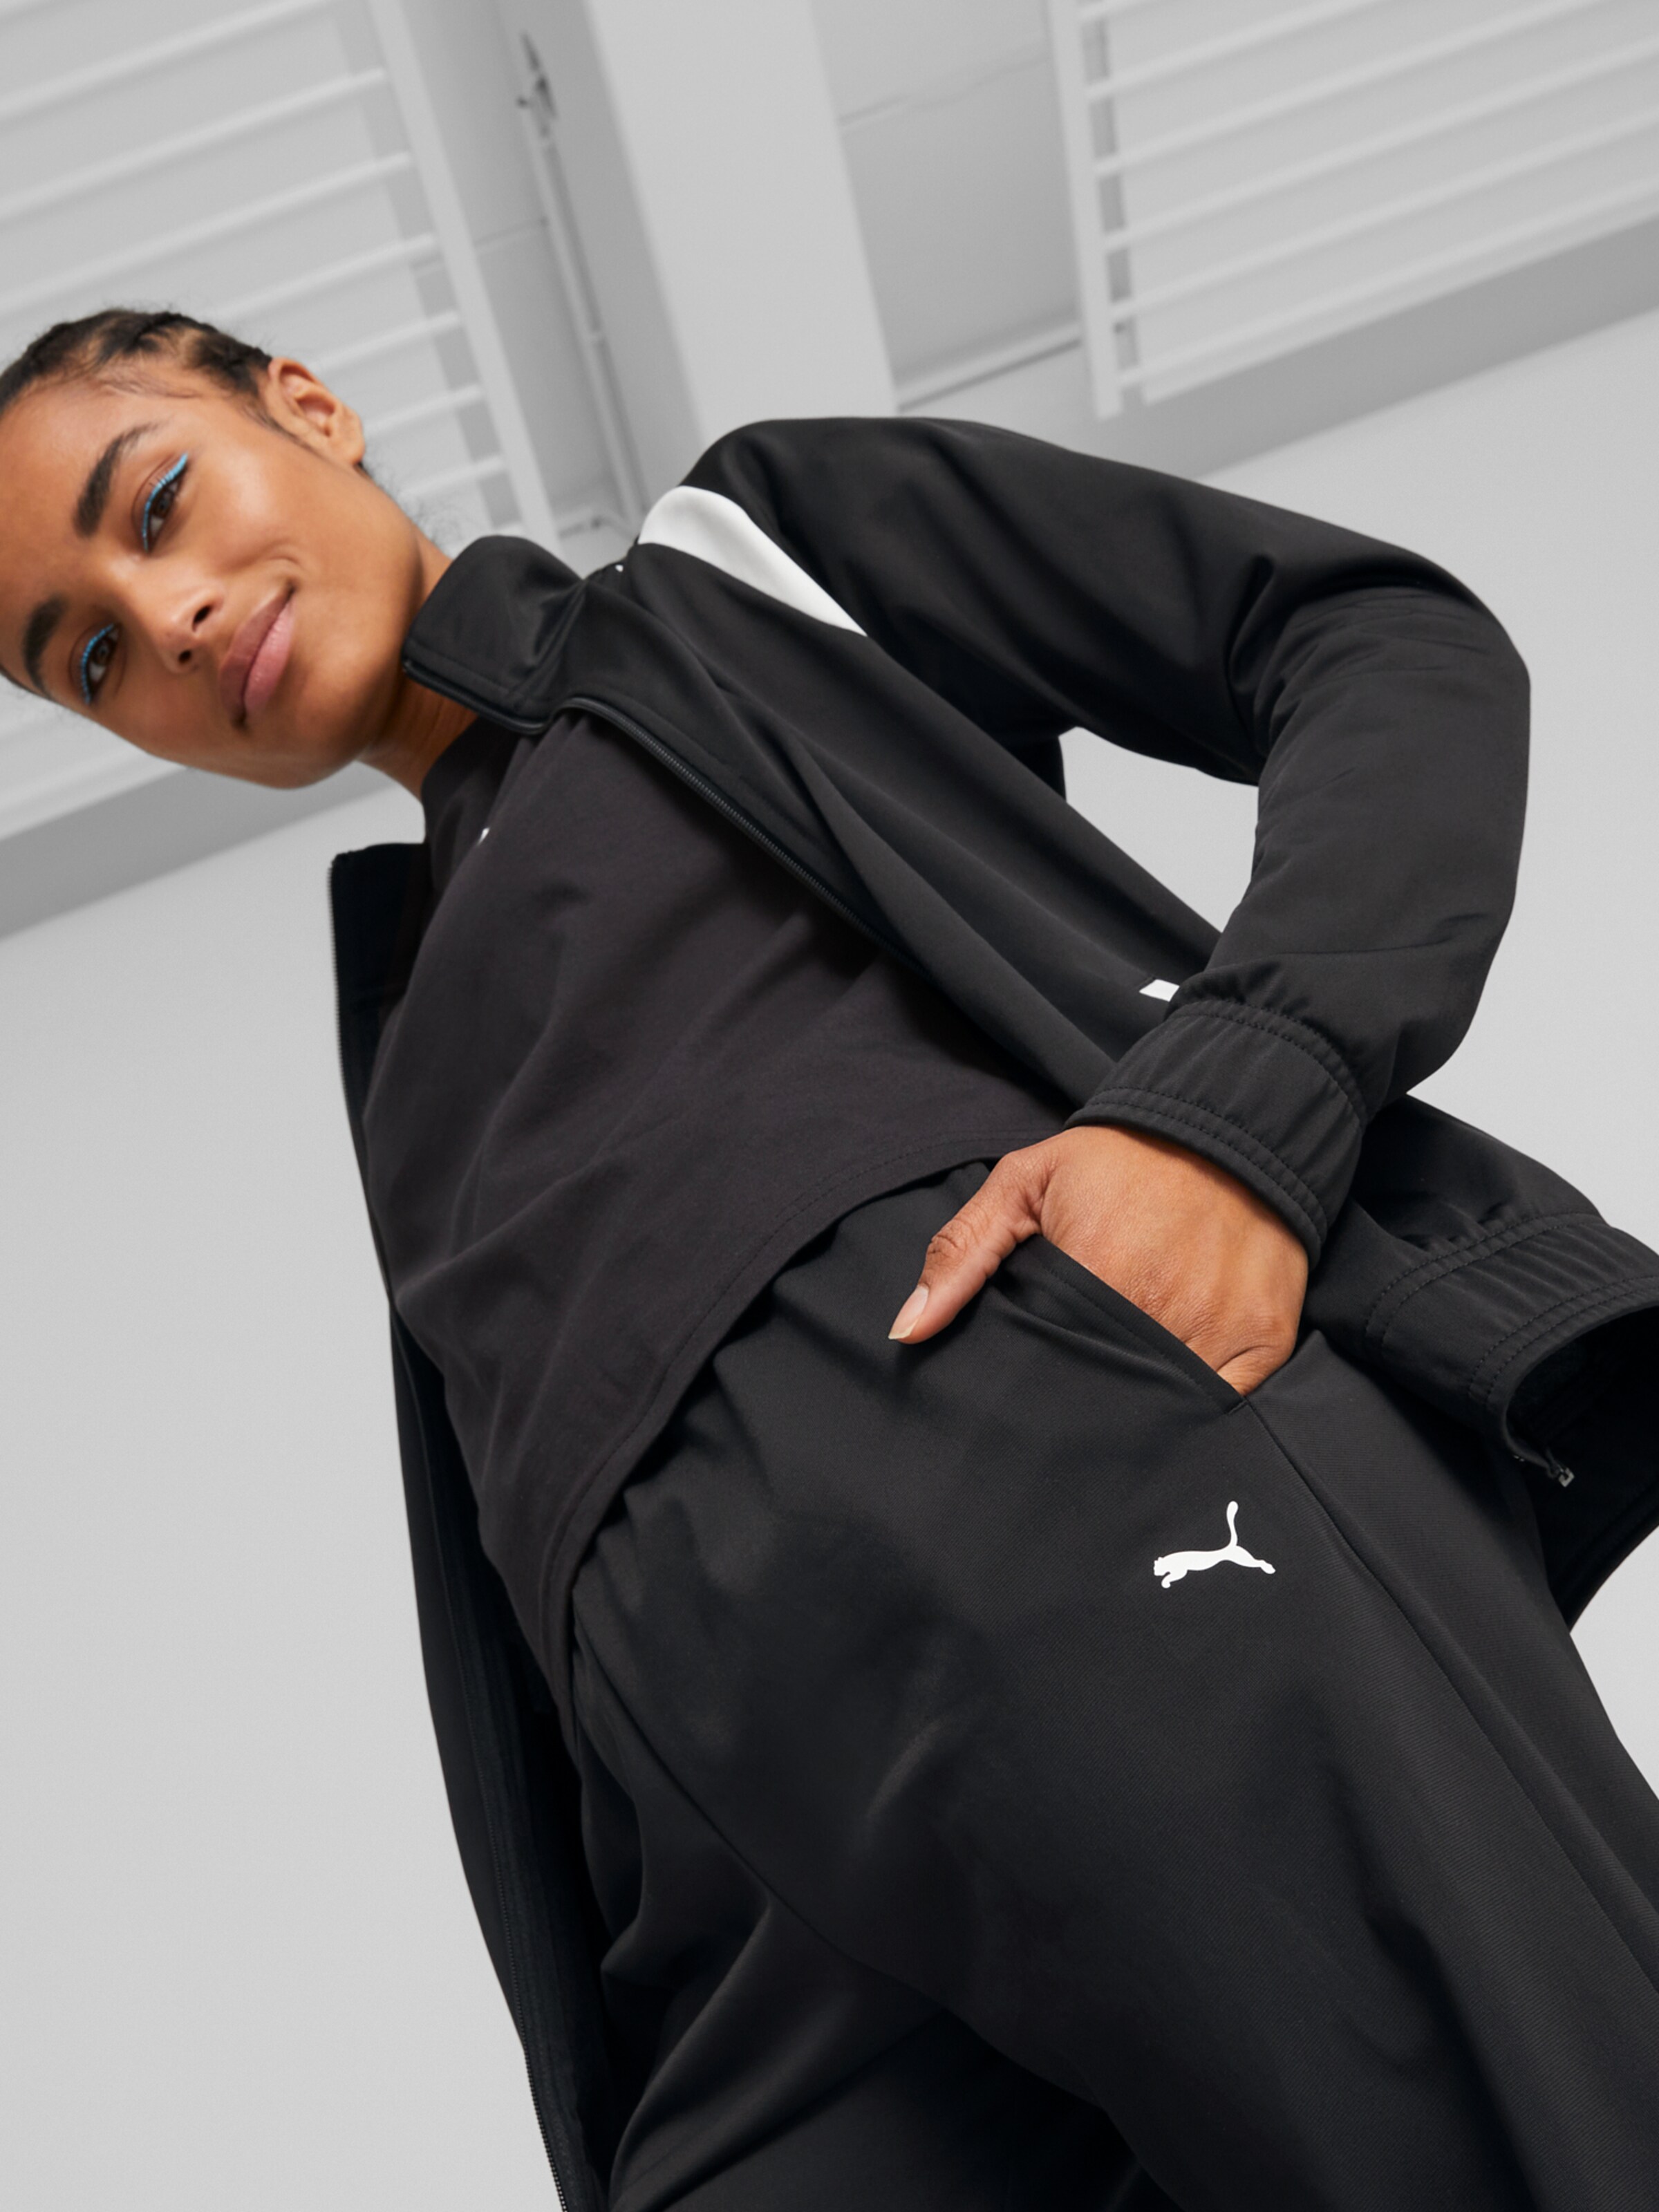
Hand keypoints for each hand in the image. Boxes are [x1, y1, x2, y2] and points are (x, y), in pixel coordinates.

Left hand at [887, 1125, 1308, 1393]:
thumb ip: (962, 1253)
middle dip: (1078, 1408)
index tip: (1019, 1396)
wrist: (1230, 1126)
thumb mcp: (1024, 1183)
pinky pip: (1224, 1405)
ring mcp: (1220, 1330)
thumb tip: (907, 1329)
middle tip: (1062, 1404)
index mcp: (1096, 1272)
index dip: (1031, 1388)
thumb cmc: (1118, 1160)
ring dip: (1136, 1411)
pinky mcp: (1265, 1341)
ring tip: (1110, 1405)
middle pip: (1106, 1397)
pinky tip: (1171, 1399)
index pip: (1048, 1365)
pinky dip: (1197, 1410)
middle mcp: (1161, 1310)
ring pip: (1165, 1408)